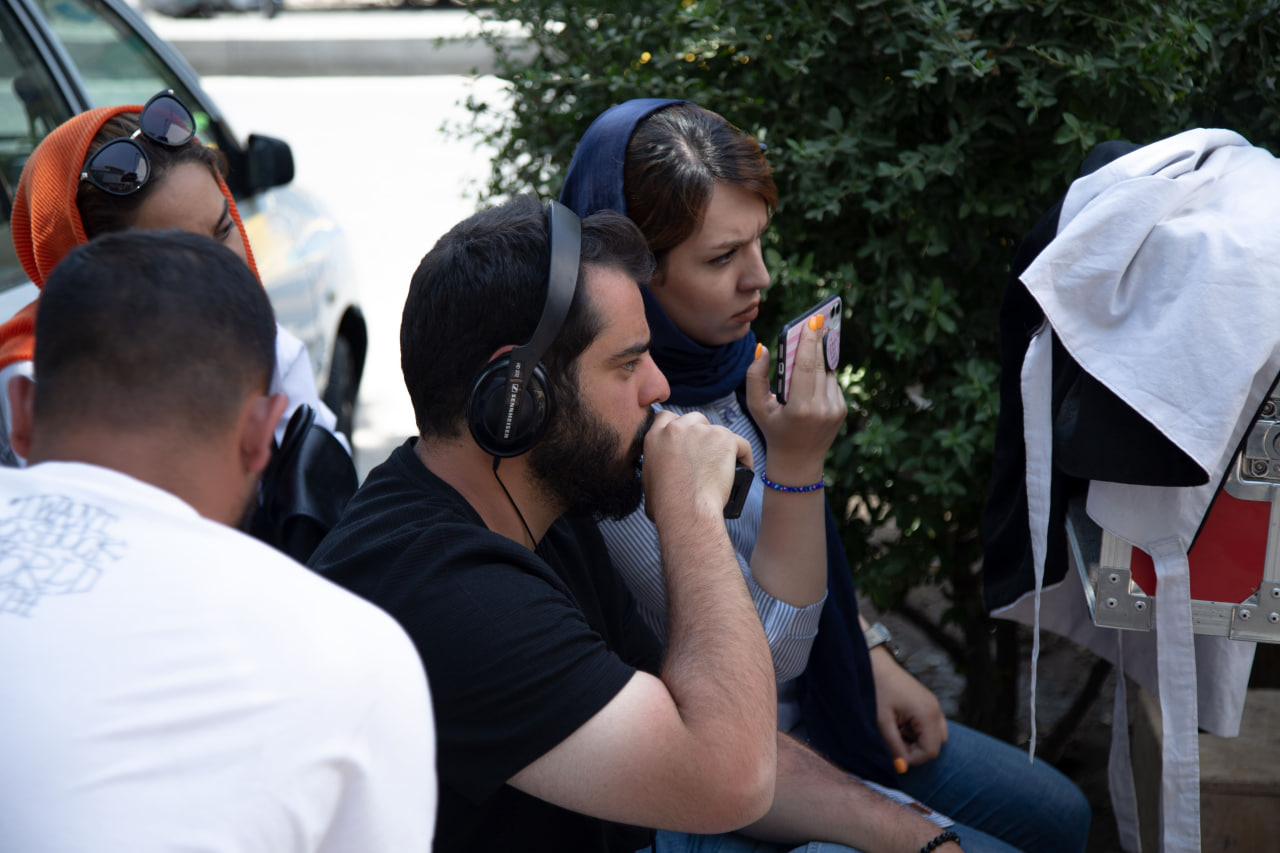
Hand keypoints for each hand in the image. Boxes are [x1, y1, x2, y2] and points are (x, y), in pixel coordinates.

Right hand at [642, 410, 752, 524]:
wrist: (686, 512)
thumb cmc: (667, 507)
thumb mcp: (648, 481)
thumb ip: (655, 467)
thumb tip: (662, 475)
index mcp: (655, 437)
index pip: (667, 417)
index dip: (680, 427)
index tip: (688, 440)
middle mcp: (676, 428)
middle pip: (696, 419)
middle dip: (703, 434)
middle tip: (708, 456)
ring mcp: (701, 431)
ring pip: (718, 430)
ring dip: (722, 445)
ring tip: (726, 466)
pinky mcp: (724, 438)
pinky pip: (741, 443)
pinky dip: (744, 456)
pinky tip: (743, 469)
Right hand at [744, 320, 845, 483]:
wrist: (798, 462)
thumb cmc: (773, 430)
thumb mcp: (757, 407)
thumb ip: (755, 377)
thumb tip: (763, 348)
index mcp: (800, 408)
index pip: (806, 366)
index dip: (809, 341)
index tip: (811, 321)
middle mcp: (821, 408)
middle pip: (819, 365)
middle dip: (817, 342)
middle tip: (816, 320)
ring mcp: (835, 409)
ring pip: (827, 373)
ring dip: (819, 360)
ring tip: (812, 345)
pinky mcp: (841, 410)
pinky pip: (832, 383)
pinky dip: (822, 376)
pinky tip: (813, 376)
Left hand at [868, 645, 947, 768]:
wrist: (874, 663)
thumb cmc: (877, 689)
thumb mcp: (882, 721)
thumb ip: (894, 746)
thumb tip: (902, 768)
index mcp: (927, 714)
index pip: (930, 751)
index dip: (912, 758)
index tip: (893, 754)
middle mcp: (936, 709)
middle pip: (936, 745)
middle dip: (916, 750)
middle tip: (894, 742)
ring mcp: (933, 704)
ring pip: (935, 735)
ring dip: (917, 740)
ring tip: (896, 731)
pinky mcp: (927, 701)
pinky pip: (930, 725)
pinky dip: (917, 730)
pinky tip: (900, 723)